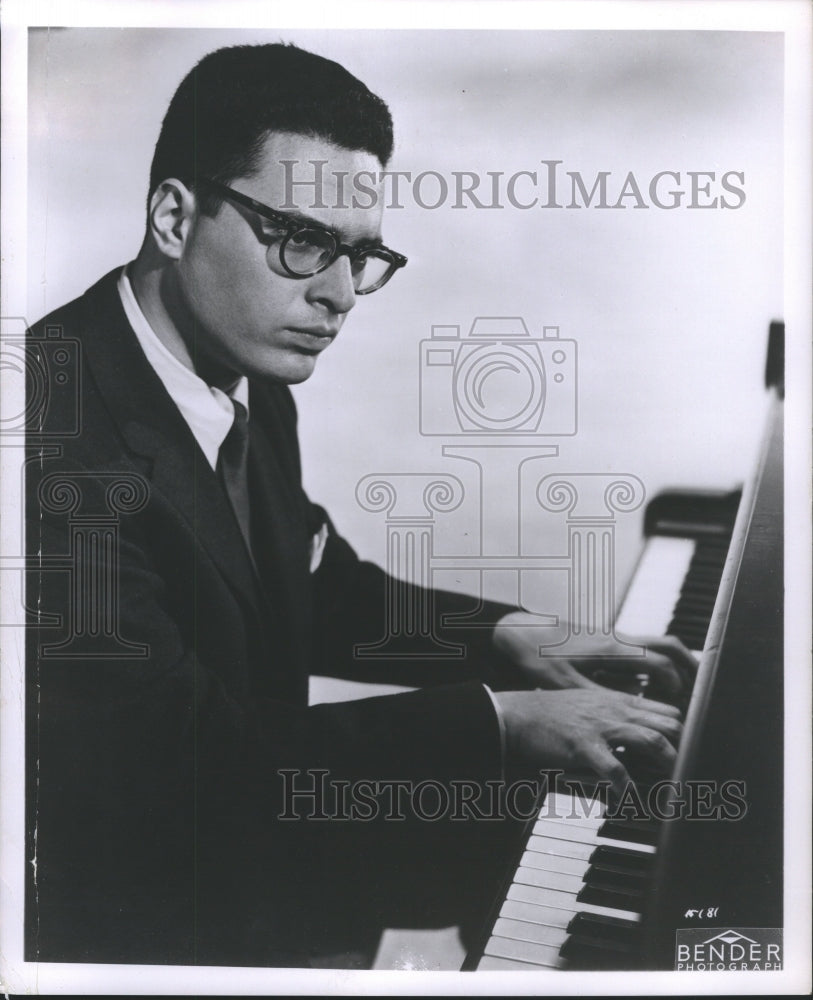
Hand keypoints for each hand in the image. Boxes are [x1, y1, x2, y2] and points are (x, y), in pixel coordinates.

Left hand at [492, 611, 696, 702]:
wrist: (523, 632)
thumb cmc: (541, 658)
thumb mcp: (567, 685)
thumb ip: (600, 699)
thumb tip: (631, 716)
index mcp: (612, 650)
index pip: (659, 662)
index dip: (674, 684)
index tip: (678, 705)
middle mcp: (620, 639)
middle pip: (670, 644)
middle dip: (690, 667)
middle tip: (699, 692)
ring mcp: (616, 637)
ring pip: (659, 642)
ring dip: (677, 662)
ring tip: (686, 689)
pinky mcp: (610, 641)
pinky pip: (645, 647)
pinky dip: (658, 662)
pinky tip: (655, 684)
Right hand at [493, 687, 682, 796]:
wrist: (516, 714)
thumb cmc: (551, 713)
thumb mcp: (590, 705)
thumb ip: (616, 714)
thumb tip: (641, 733)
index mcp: (620, 702)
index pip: (669, 712)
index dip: (686, 733)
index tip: (692, 754)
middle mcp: (616, 711)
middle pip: (671, 725)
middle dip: (686, 751)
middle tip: (689, 777)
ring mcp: (602, 727)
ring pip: (652, 741)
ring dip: (669, 767)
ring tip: (673, 792)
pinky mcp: (583, 746)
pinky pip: (615, 769)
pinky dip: (626, 788)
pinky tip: (627, 800)